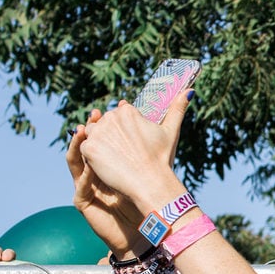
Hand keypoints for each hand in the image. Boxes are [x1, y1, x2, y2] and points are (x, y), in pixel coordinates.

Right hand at [67, 108, 143, 255]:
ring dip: (78, 147)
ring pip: (75, 163)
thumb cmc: (146, 200)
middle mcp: (92, 173)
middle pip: (86, 147)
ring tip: (83, 133)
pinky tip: (90, 166)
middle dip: (89, 130)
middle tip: (95, 116)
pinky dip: (86, 175)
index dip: (104, 125)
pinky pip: (81, 185)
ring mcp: (85, 187)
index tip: (113, 109)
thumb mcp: (149, 170)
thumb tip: (167, 112)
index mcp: (105, 164)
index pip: (102, 140)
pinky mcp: (82, 202)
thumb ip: (152, 145)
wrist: (142, 230)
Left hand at [78, 94, 187, 208]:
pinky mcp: (89, 148)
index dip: (125, 132)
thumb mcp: (171, 131)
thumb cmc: (161, 159)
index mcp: (127, 111)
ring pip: (93, 136)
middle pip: (104, 125)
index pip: (118, 116)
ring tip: (116, 159)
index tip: (132, 145)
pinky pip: (85, 149)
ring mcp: (99, 132)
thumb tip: (189, 90)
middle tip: (125, 155)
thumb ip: (177, 109)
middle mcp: (111, 117)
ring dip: (100, 146)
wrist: (150, 183)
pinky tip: (107, 165)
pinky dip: (93, 157)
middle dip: (111, 138)